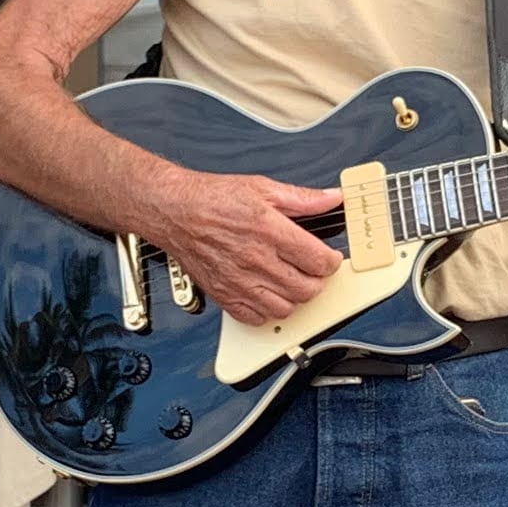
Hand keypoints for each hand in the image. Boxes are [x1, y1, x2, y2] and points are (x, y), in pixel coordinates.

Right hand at [149, 170, 345, 325]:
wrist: (175, 211)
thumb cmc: (213, 199)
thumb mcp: (263, 188)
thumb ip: (303, 197)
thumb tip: (332, 198)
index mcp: (269, 231)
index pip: (318, 261)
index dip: (331, 261)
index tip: (328, 258)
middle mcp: (255, 259)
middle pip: (306, 289)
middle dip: (316, 280)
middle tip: (311, 269)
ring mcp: (239, 282)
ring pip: (285, 308)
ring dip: (294, 297)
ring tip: (290, 281)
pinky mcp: (224, 296)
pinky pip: (256, 318)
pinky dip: (267, 311)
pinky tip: (267, 293)